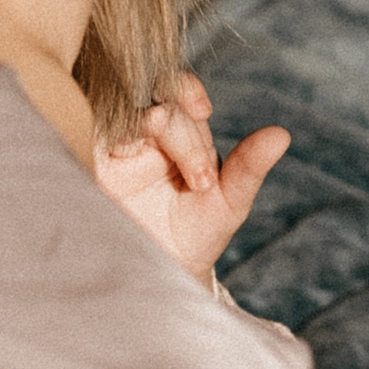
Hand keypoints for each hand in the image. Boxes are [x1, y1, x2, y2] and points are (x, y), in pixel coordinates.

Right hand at [93, 71, 289, 287]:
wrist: (158, 278)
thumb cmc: (193, 238)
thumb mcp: (226, 205)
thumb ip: (249, 168)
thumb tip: (282, 134)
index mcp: (178, 133)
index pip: (177, 91)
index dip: (187, 90)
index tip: (202, 110)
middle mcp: (142, 135)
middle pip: (154, 102)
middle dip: (183, 132)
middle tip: (201, 181)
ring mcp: (111, 150)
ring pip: (125, 116)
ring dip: (154, 138)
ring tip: (185, 183)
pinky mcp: (86, 165)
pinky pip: (88, 135)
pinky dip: (112, 143)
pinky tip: (129, 164)